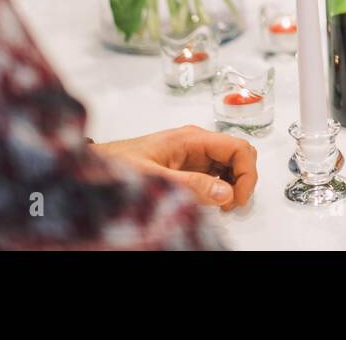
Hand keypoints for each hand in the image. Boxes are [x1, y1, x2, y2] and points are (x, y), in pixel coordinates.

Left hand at [92, 125, 256, 210]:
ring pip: (230, 165)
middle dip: (243, 179)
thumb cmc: (118, 164)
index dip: (247, 173)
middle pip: (238, 154)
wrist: (98, 166)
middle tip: (233, 204)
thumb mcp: (155, 177)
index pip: (238, 148)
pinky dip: (222, 189)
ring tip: (223, 206)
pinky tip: (212, 202)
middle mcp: (197, 143)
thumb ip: (191, 184)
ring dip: (234, 185)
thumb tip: (225, 192)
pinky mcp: (188, 166)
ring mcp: (194, 154)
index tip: (240, 198)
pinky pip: (216, 174)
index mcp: (192, 138)